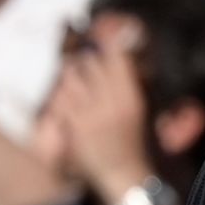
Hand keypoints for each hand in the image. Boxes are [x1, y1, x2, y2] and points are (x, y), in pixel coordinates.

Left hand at [55, 33, 153, 204]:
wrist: (122, 170)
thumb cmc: (135, 139)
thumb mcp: (141, 108)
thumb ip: (133, 83)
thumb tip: (125, 60)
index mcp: (131, 97)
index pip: (118, 59)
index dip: (111, 44)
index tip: (108, 35)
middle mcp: (111, 102)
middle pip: (93, 64)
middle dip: (89, 58)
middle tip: (89, 56)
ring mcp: (90, 113)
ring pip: (73, 78)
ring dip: (73, 72)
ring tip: (76, 73)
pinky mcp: (74, 124)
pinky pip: (63, 99)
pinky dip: (64, 93)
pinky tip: (69, 95)